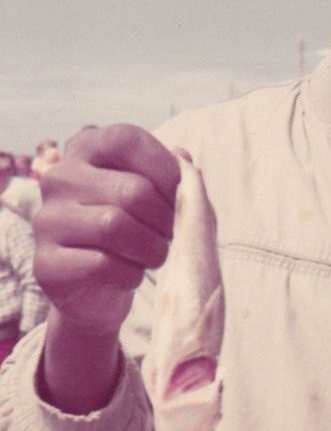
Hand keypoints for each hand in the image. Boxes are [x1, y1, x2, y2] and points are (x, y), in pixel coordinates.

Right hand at [34, 124, 179, 335]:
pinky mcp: (46, 263)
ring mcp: (47, 220)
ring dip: (151, 249)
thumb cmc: (136, 234)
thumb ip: (175, 177)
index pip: (127, 140)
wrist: (98, 290)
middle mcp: (59, 178)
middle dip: (165, 220)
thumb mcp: (160, 200)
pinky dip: (129, 275)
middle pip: (131, 191)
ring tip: (155, 256)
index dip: (164, 170)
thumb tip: (184, 160)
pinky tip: (129, 275)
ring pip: (114, 226)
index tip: (180, 198)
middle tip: (170, 236)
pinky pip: (101, 264)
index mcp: (85, 149)